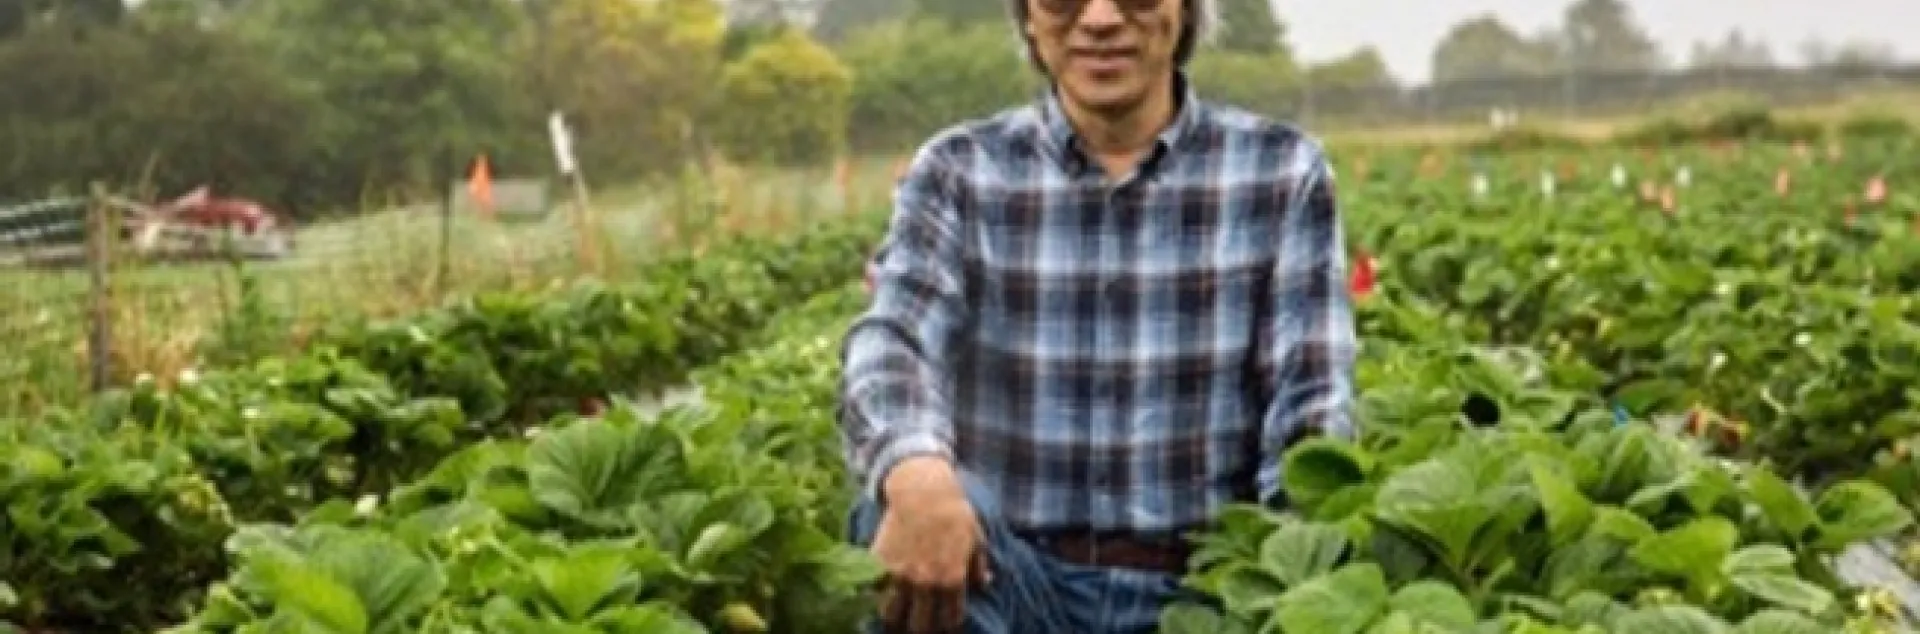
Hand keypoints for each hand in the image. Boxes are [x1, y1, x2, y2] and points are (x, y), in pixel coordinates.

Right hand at [874, 457, 991, 632]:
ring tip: (900, 611)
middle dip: (923, 627)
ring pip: (891, 616)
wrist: (922, 489)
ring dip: (896, 616)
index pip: (950, 621)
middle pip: (920, 627)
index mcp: (951, 580)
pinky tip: (882, 590)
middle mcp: (925, 583)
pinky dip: (877, 594)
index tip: (945, 620)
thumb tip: (985, 584)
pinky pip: (873, 591)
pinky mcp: (878, 562)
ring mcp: (899, 574)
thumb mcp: (975, 538)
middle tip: (922, 620)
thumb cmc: (954, 512)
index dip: (949, 624)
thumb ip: (979, 566)